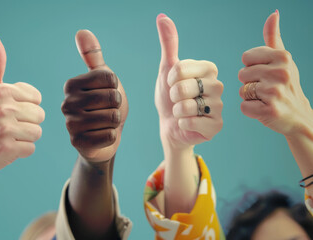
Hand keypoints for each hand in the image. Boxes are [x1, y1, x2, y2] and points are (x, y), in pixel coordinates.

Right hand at [0, 34, 44, 173]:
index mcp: (1, 90)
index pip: (37, 98)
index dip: (25, 107)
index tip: (8, 111)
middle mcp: (3, 107)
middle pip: (40, 115)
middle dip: (27, 123)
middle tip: (7, 126)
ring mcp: (5, 129)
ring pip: (37, 132)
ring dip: (24, 137)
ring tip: (7, 137)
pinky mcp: (7, 149)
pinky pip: (31, 148)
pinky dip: (20, 151)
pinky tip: (5, 148)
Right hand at [61, 30, 127, 161]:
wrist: (104, 136)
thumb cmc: (104, 104)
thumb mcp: (103, 79)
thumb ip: (93, 57)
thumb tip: (82, 32)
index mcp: (71, 84)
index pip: (109, 78)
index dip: (115, 87)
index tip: (107, 93)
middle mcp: (66, 103)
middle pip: (112, 98)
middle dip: (117, 105)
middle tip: (108, 110)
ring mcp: (70, 124)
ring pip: (112, 118)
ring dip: (115, 122)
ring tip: (105, 123)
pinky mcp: (77, 143)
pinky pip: (109, 136)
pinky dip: (111, 136)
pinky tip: (101, 135)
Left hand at [154, 14, 222, 150]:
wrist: (170, 125)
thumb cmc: (169, 96)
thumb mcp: (167, 69)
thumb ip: (168, 44)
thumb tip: (162, 16)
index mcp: (209, 69)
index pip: (181, 68)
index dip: (170, 78)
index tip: (172, 83)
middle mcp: (218, 85)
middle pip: (184, 87)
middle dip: (172, 95)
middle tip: (177, 100)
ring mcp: (219, 106)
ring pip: (187, 106)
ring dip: (177, 110)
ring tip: (182, 111)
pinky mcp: (216, 125)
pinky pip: (191, 122)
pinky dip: (182, 123)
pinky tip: (187, 123)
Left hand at [238, 11, 312, 136]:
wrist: (298, 115)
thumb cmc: (286, 84)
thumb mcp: (283, 59)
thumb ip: (273, 37)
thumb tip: (273, 14)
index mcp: (283, 57)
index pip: (246, 58)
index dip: (252, 67)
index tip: (266, 73)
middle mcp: (281, 73)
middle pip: (242, 74)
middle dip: (250, 82)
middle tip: (266, 88)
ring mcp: (275, 92)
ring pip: (242, 90)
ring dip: (250, 96)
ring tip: (266, 98)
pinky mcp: (269, 111)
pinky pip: (244, 106)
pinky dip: (250, 110)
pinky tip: (264, 109)